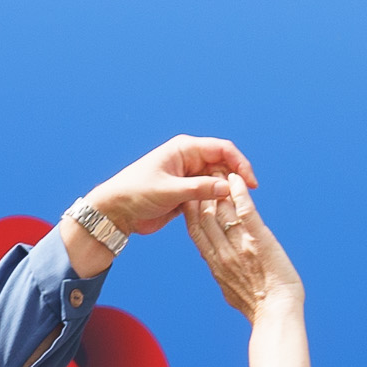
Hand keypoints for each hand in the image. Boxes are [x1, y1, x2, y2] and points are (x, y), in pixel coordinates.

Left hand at [73, 136, 257, 250]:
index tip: (250, 183)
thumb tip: (228, 188)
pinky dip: (215, 206)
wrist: (115, 212)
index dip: (240, 164)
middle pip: (223, 167)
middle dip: (234, 182)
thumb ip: (199, 189)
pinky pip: (208, 198)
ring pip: (217, 184)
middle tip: (243, 202)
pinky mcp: (186, 195)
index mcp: (185, 149)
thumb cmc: (135, 193)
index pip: (222, 149)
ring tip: (232, 212)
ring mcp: (188, 178)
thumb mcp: (169, 191)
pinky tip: (220, 217)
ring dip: (225, 196)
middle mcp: (189, 161)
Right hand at [186, 184, 299, 318]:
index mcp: (216, 265)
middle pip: (205, 217)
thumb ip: (225, 273)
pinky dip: (240, 194)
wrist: (276, 315)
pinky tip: (237, 181)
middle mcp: (223, 253)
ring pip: (222, 212)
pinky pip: (246, 213)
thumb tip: (224, 269)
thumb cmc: (260, 308)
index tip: (189, 195)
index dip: (191, 212)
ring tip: (219, 171)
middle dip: (202, 194)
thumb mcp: (232, 291)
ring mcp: (240, 246)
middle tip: (203, 174)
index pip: (197, 232)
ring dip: (220, 189)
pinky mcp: (259, 241)